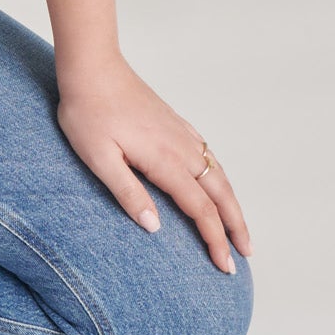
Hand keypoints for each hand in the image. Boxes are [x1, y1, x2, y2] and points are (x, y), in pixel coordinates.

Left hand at [56, 57, 252, 274]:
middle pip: (220, 193)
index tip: (225, 267)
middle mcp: (181, 147)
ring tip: (239, 226)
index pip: (200, 210)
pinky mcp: (174, 122)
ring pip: (217, 174)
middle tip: (246, 254)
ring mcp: (180, 133)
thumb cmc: (88, 113)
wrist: (92, 67)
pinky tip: (215, 181)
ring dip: (232, 202)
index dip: (215, 240)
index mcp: (165, 161)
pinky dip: (219, 176)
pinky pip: (207, 154)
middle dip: (236, 226)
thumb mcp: (99, 158)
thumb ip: (127, 192)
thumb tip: (155, 227)